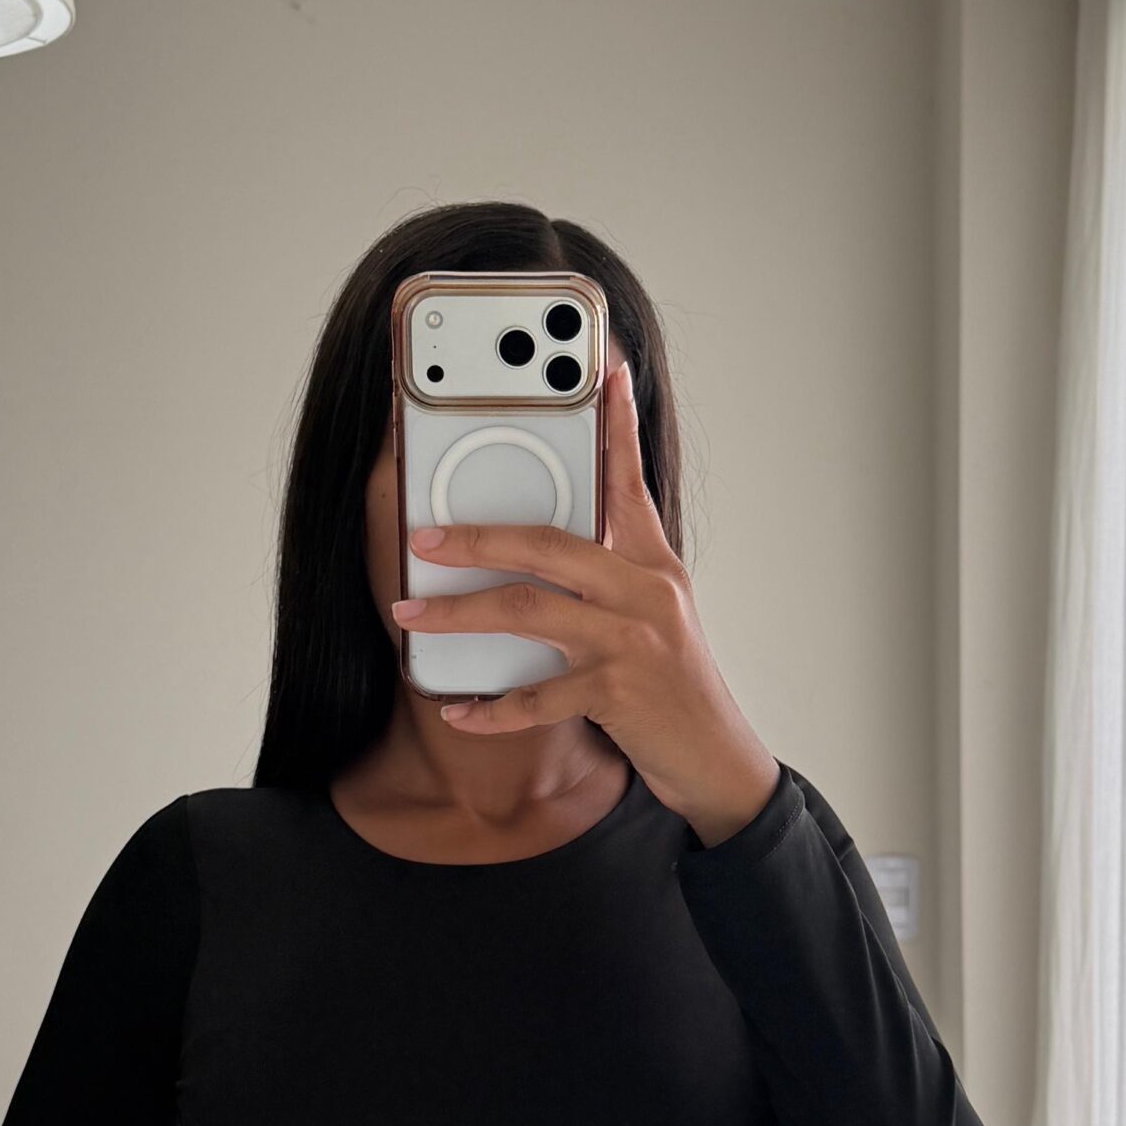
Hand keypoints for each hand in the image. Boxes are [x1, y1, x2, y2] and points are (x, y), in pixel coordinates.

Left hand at [389, 360, 782, 846]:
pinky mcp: (618, 693)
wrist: (715, 756)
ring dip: (459, 615)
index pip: (629, 479)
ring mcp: (631, 640)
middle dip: (476, 536)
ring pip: (529, 612)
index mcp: (652, 563)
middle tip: (421, 537)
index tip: (602, 368)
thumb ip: (613, 571)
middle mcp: (644, 590)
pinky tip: (458, 710)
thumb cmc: (673, 686)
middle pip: (548, 544)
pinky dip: (492, 707)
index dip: (616, 422)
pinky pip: (537, 697)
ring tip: (411, 617)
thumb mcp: (656, 613)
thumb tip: (545, 548)